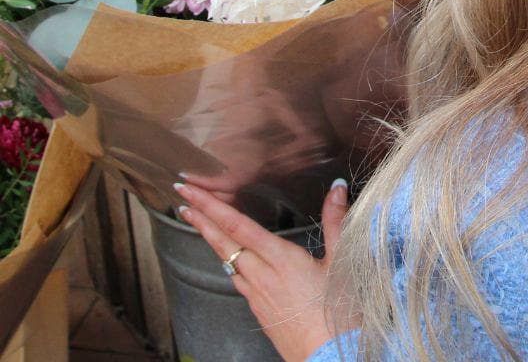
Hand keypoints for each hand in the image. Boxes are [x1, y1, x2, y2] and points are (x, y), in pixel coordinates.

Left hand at [174, 178, 362, 361]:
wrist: (328, 357)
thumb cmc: (339, 311)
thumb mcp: (342, 260)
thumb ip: (336, 220)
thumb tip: (336, 186)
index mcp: (281, 259)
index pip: (239, 226)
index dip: (212, 207)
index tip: (192, 191)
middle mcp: (262, 275)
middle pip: (223, 241)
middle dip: (201, 217)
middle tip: (182, 196)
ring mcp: (257, 294)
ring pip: (227, 260)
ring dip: (210, 237)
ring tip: (198, 220)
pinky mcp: (259, 310)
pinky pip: (237, 278)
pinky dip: (228, 260)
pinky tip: (229, 258)